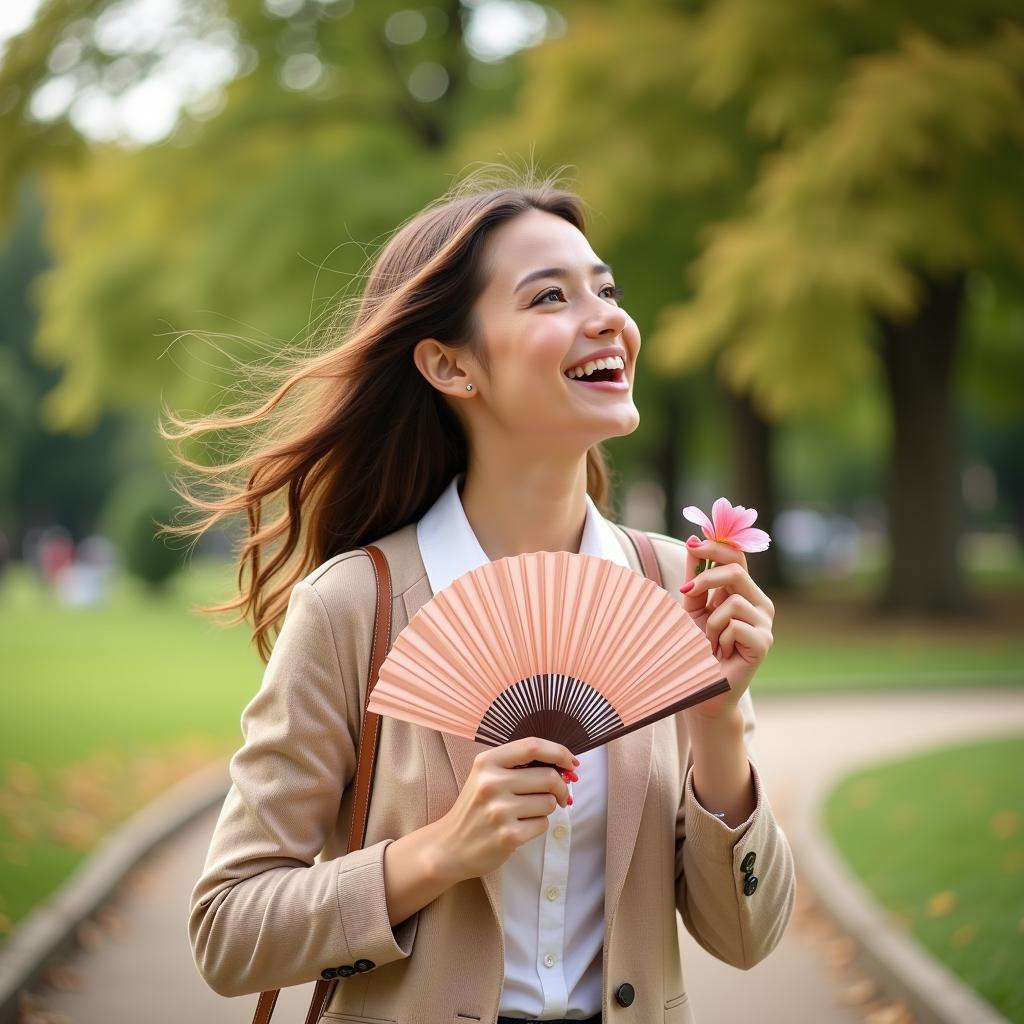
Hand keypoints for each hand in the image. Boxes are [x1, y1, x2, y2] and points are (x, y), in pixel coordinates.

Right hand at [434, 737, 578, 883]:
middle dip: (561, 787)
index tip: (571, 762)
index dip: (559, 752)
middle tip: (560, 795)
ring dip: (547, 808)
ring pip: (549, 802)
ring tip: (527, 813)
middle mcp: (491, 783)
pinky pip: (543, 824)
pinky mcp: (509, 836)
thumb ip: (519, 766)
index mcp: (487, 762)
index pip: (533, 746)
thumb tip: (565, 766)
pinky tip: (521, 827)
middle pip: (548, 777)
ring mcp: (500, 811)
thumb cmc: (476, 807)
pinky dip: (539, 825)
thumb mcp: (486, 776)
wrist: (451, 846)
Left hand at [679, 536, 774, 717]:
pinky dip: (720, 638)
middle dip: (706, 578)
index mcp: (744, 592)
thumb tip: (694, 541)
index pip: (737, 557)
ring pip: (732, 602)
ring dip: (711, 622)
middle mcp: (759, 604)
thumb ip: (696, 577)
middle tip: (686, 593)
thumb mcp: (692, 606)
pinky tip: (722, 652)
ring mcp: (765, 624)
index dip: (716, 546)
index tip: (693, 544)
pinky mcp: (764, 643)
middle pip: (736, 570)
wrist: (701, 685)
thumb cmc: (696, 646)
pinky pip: (736, 625)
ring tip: (710, 641)